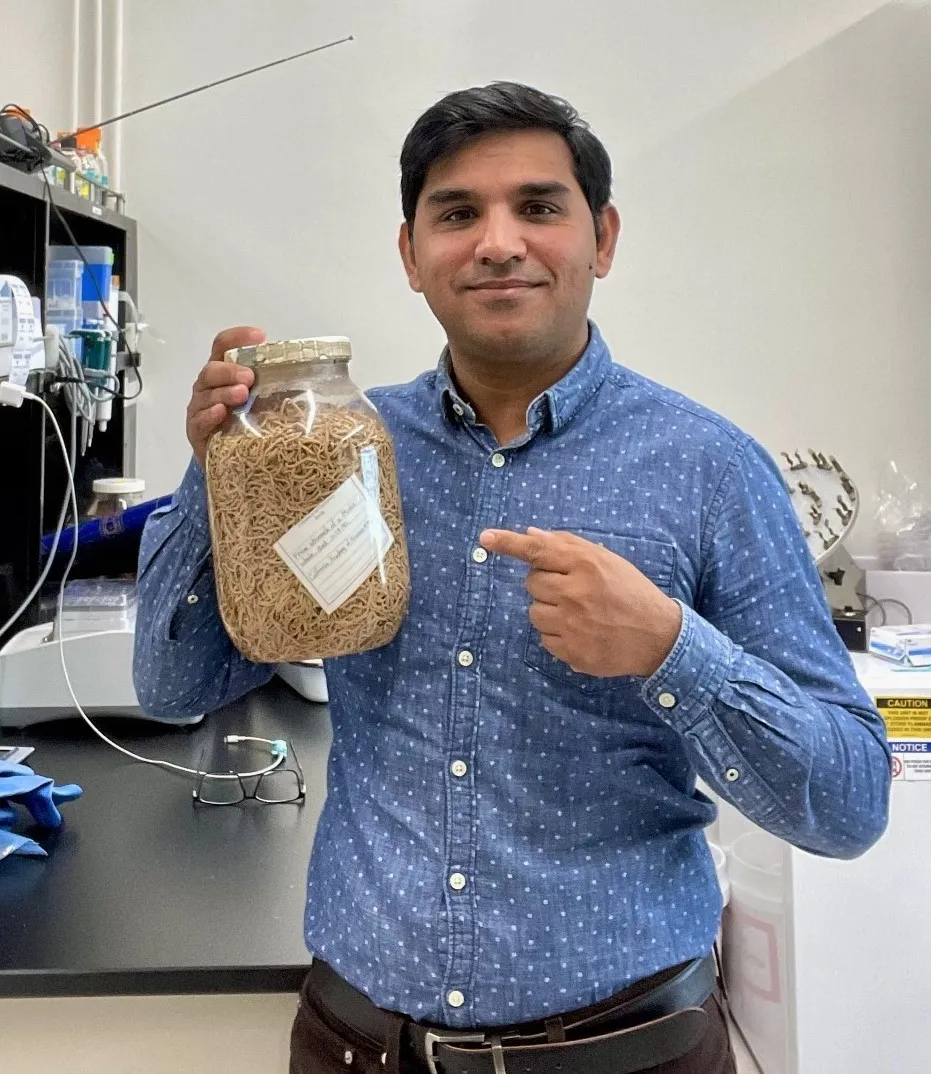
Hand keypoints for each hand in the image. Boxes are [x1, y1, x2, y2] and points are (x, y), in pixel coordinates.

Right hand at [187, 326, 265, 464]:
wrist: (231, 457)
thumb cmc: (245, 422)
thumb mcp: (262, 401)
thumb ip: (273, 385)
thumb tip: (308, 375)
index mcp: (224, 372)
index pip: (224, 346)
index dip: (238, 337)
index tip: (259, 336)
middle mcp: (209, 386)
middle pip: (212, 369)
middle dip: (231, 370)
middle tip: (250, 376)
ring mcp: (200, 407)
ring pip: (207, 394)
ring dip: (225, 392)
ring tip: (242, 394)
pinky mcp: (196, 430)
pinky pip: (200, 420)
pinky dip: (210, 414)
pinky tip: (221, 412)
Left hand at [479, 526, 682, 677]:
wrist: (659, 636)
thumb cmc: (631, 592)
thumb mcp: (607, 561)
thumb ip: (568, 546)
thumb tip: (531, 534)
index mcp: (586, 565)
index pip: (538, 550)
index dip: (509, 543)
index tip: (485, 539)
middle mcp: (576, 593)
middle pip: (531, 583)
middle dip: (545, 585)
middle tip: (571, 590)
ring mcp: (573, 625)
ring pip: (534, 613)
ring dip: (549, 611)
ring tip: (578, 614)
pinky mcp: (573, 652)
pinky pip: (544, 640)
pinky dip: (557, 636)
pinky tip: (581, 632)